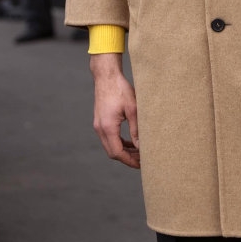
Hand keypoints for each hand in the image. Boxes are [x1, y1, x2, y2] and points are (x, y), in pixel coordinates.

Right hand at [90, 53, 139, 168]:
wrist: (106, 76)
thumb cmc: (120, 90)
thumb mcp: (133, 109)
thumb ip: (136, 129)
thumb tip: (141, 146)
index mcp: (108, 127)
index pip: (117, 153)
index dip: (129, 161)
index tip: (141, 165)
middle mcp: (100, 129)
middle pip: (112, 152)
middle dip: (127, 158)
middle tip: (143, 160)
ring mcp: (98, 125)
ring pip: (110, 145)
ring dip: (123, 150)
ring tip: (139, 152)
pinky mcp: (100, 121)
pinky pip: (109, 137)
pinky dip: (119, 142)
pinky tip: (130, 142)